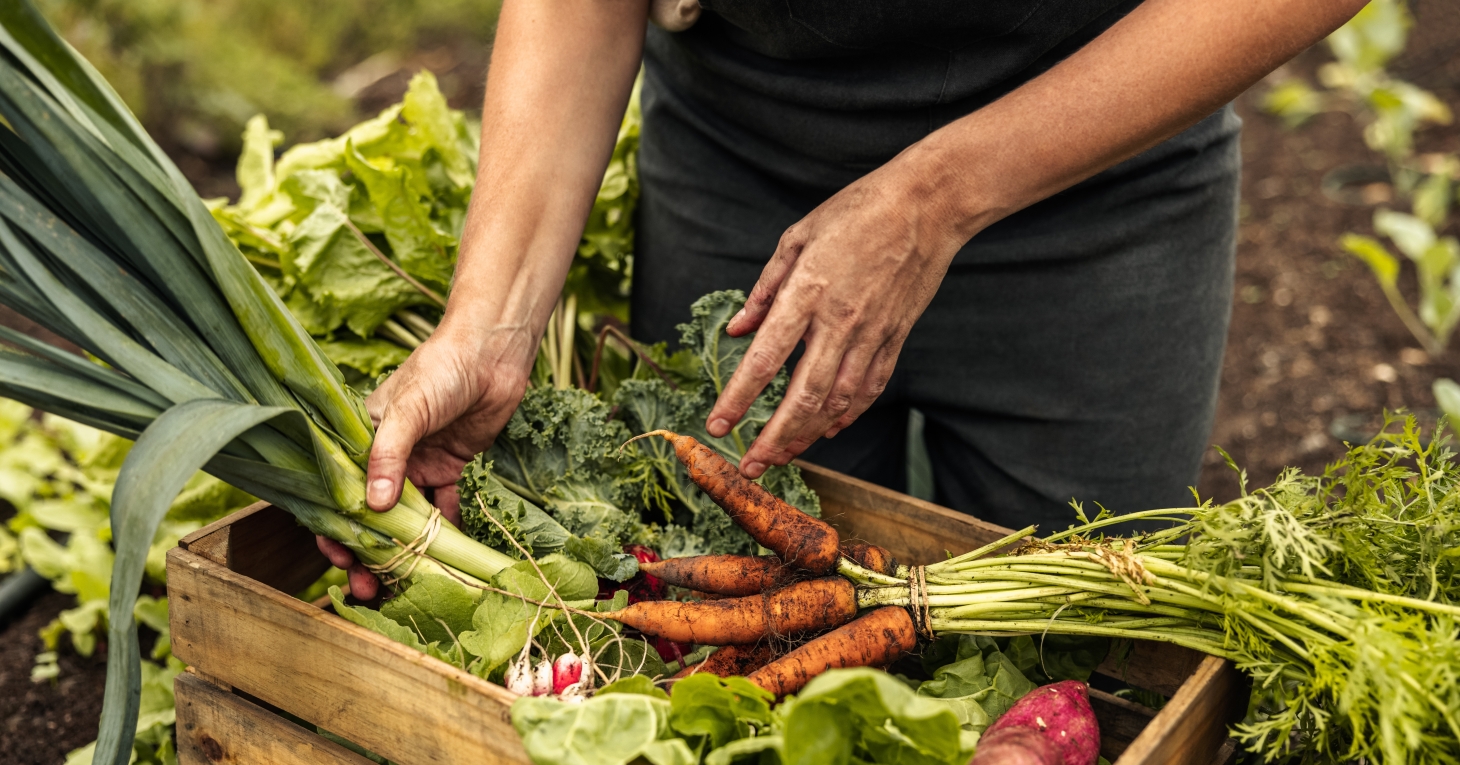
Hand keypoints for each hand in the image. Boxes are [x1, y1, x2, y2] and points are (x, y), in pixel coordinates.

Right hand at [316, 328, 529, 598]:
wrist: (493, 353)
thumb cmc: (441, 369)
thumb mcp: (408, 408)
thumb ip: (389, 455)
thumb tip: (372, 508)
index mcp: (360, 438)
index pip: (338, 492)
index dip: (335, 529)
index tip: (340, 560)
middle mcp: (386, 456)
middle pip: (370, 515)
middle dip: (368, 553)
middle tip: (369, 589)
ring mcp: (418, 464)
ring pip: (406, 519)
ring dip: (405, 551)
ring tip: (403, 586)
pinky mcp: (450, 469)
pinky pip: (444, 509)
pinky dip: (445, 532)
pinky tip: (448, 558)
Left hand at [704, 153, 967, 477]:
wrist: (928, 204)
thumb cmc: (858, 210)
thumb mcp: (798, 237)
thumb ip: (765, 288)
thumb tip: (738, 329)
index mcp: (807, 292)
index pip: (765, 359)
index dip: (738, 399)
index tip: (716, 425)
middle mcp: (840, 321)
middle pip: (803, 396)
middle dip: (773, 438)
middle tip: (751, 466)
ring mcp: (872, 333)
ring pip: (838, 401)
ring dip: (807, 434)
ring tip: (783, 455)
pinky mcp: (896, 337)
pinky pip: (870, 388)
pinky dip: (848, 414)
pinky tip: (829, 430)